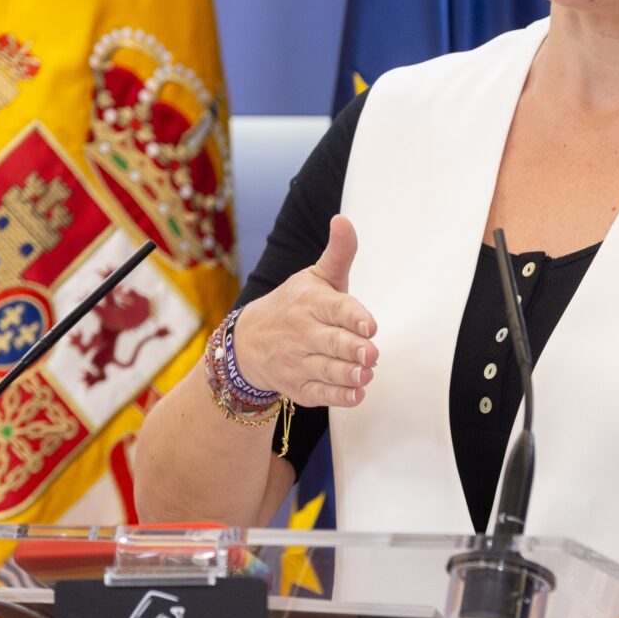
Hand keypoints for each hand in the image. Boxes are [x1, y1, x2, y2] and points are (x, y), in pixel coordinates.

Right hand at [232, 215, 378, 407]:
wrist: (247, 342)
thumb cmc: (294, 305)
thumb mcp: (315, 276)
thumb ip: (338, 253)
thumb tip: (343, 220)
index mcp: (310, 302)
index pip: (335, 308)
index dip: (353, 316)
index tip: (369, 325)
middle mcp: (303, 332)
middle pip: (332, 342)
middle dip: (352, 349)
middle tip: (371, 354)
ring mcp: (298, 361)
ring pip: (326, 370)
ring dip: (347, 374)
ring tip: (366, 375)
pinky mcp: (298, 386)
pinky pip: (319, 393)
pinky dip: (337, 396)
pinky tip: (355, 395)